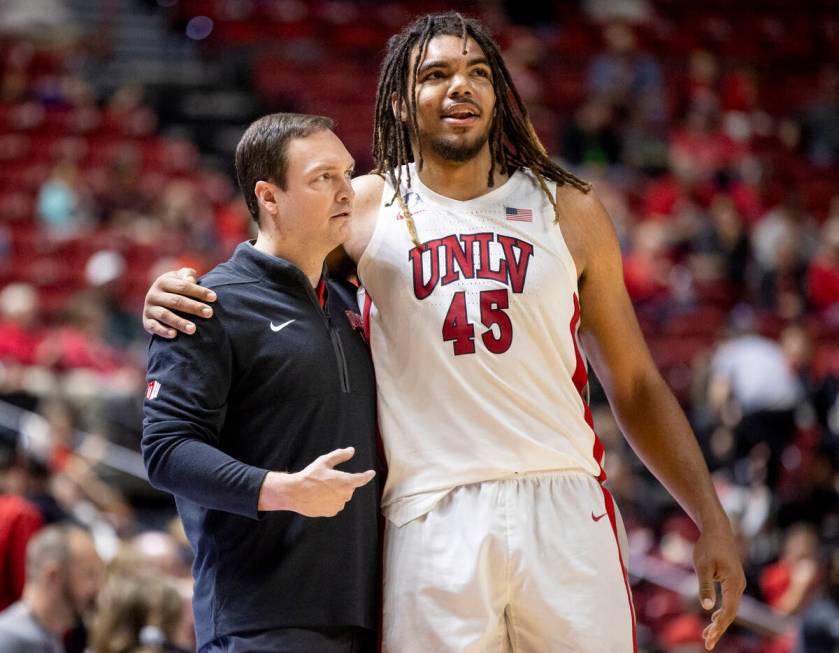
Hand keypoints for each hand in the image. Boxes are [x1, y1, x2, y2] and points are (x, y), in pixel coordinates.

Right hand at [143, 268, 216, 337]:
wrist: (157, 300)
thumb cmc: (176, 287)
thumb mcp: (180, 277)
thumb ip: (187, 275)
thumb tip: (190, 280)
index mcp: (163, 281)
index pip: (183, 286)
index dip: (199, 291)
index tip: (214, 298)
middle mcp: (153, 295)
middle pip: (176, 301)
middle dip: (194, 307)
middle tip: (209, 313)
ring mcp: (149, 309)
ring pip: (165, 315)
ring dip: (179, 322)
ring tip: (193, 329)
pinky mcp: (146, 322)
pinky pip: (153, 327)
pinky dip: (163, 331)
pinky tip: (174, 335)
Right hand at [259, 447, 374, 516]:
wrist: (295, 493)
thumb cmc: (310, 475)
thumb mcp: (325, 461)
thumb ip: (340, 455)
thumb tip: (351, 450)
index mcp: (346, 482)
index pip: (361, 479)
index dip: (367, 475)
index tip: (371, 473)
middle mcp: (345, 495)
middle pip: (348, 487)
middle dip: (341, 483)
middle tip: (326, 479)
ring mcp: (338, 505)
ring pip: (341, 497)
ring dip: (335, 493)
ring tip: (320, 489)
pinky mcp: (331, 512)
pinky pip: (334, 505)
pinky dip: (329, 501)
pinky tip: (318, 497)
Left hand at [693, 525, 746, 650]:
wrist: (717, 530)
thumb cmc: (708, 546)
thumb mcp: (702, 565)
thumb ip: (705, 586)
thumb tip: (706, 607)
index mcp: (734, 584)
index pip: (728, 612)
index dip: (719, 627)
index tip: (709, 639)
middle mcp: (739, 586)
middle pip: (731, 613)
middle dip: (719, 629)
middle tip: (707, 643)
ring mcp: (737, 584)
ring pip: (730, 608)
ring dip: (720, 622)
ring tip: (707, 636)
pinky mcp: (732, 581)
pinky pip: (729, 601)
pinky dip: (721, 612)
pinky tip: (713, 618)